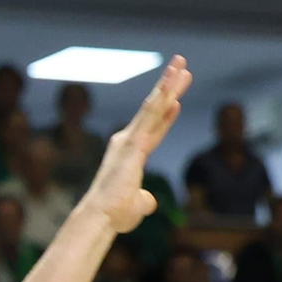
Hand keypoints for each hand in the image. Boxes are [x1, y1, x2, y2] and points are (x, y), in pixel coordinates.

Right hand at [81, 56, 191, 234]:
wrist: (100, 218)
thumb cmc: (113, 216)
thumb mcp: (136, 208)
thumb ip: (145, 201)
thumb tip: (150, 202)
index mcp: (130, 156)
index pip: (153, 131)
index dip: (166, 116)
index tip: (176, 101)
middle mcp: (127, 143)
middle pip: (155, 111)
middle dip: (168, 88)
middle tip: (181, 66)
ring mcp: (129, 140)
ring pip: (153, 106)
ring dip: (168, 84)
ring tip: (181, 63)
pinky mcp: (133, 143)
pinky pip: (150, 115)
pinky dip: (161, 98)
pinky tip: (171, 84)